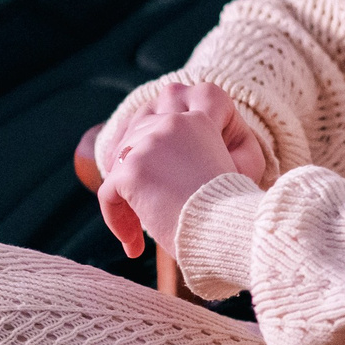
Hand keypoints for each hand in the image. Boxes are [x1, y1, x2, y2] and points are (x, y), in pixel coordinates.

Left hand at [97, 82, 268, 257]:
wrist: (234, 232)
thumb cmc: (235, 209)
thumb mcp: (220, 160)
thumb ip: (191, 143)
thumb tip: (151, 151)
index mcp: (201, 115)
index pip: (169, 100)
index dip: (155, 128)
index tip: (156, 163)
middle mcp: (175, 121)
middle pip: (137, 129)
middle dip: (133, 162)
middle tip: (140, 199)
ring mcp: (152, 142)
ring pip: (119, 161)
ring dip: (124, 194)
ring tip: (137, 228)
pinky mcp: (133, 168)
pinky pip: (110, 193)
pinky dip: (117, 219)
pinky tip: (134, 244)